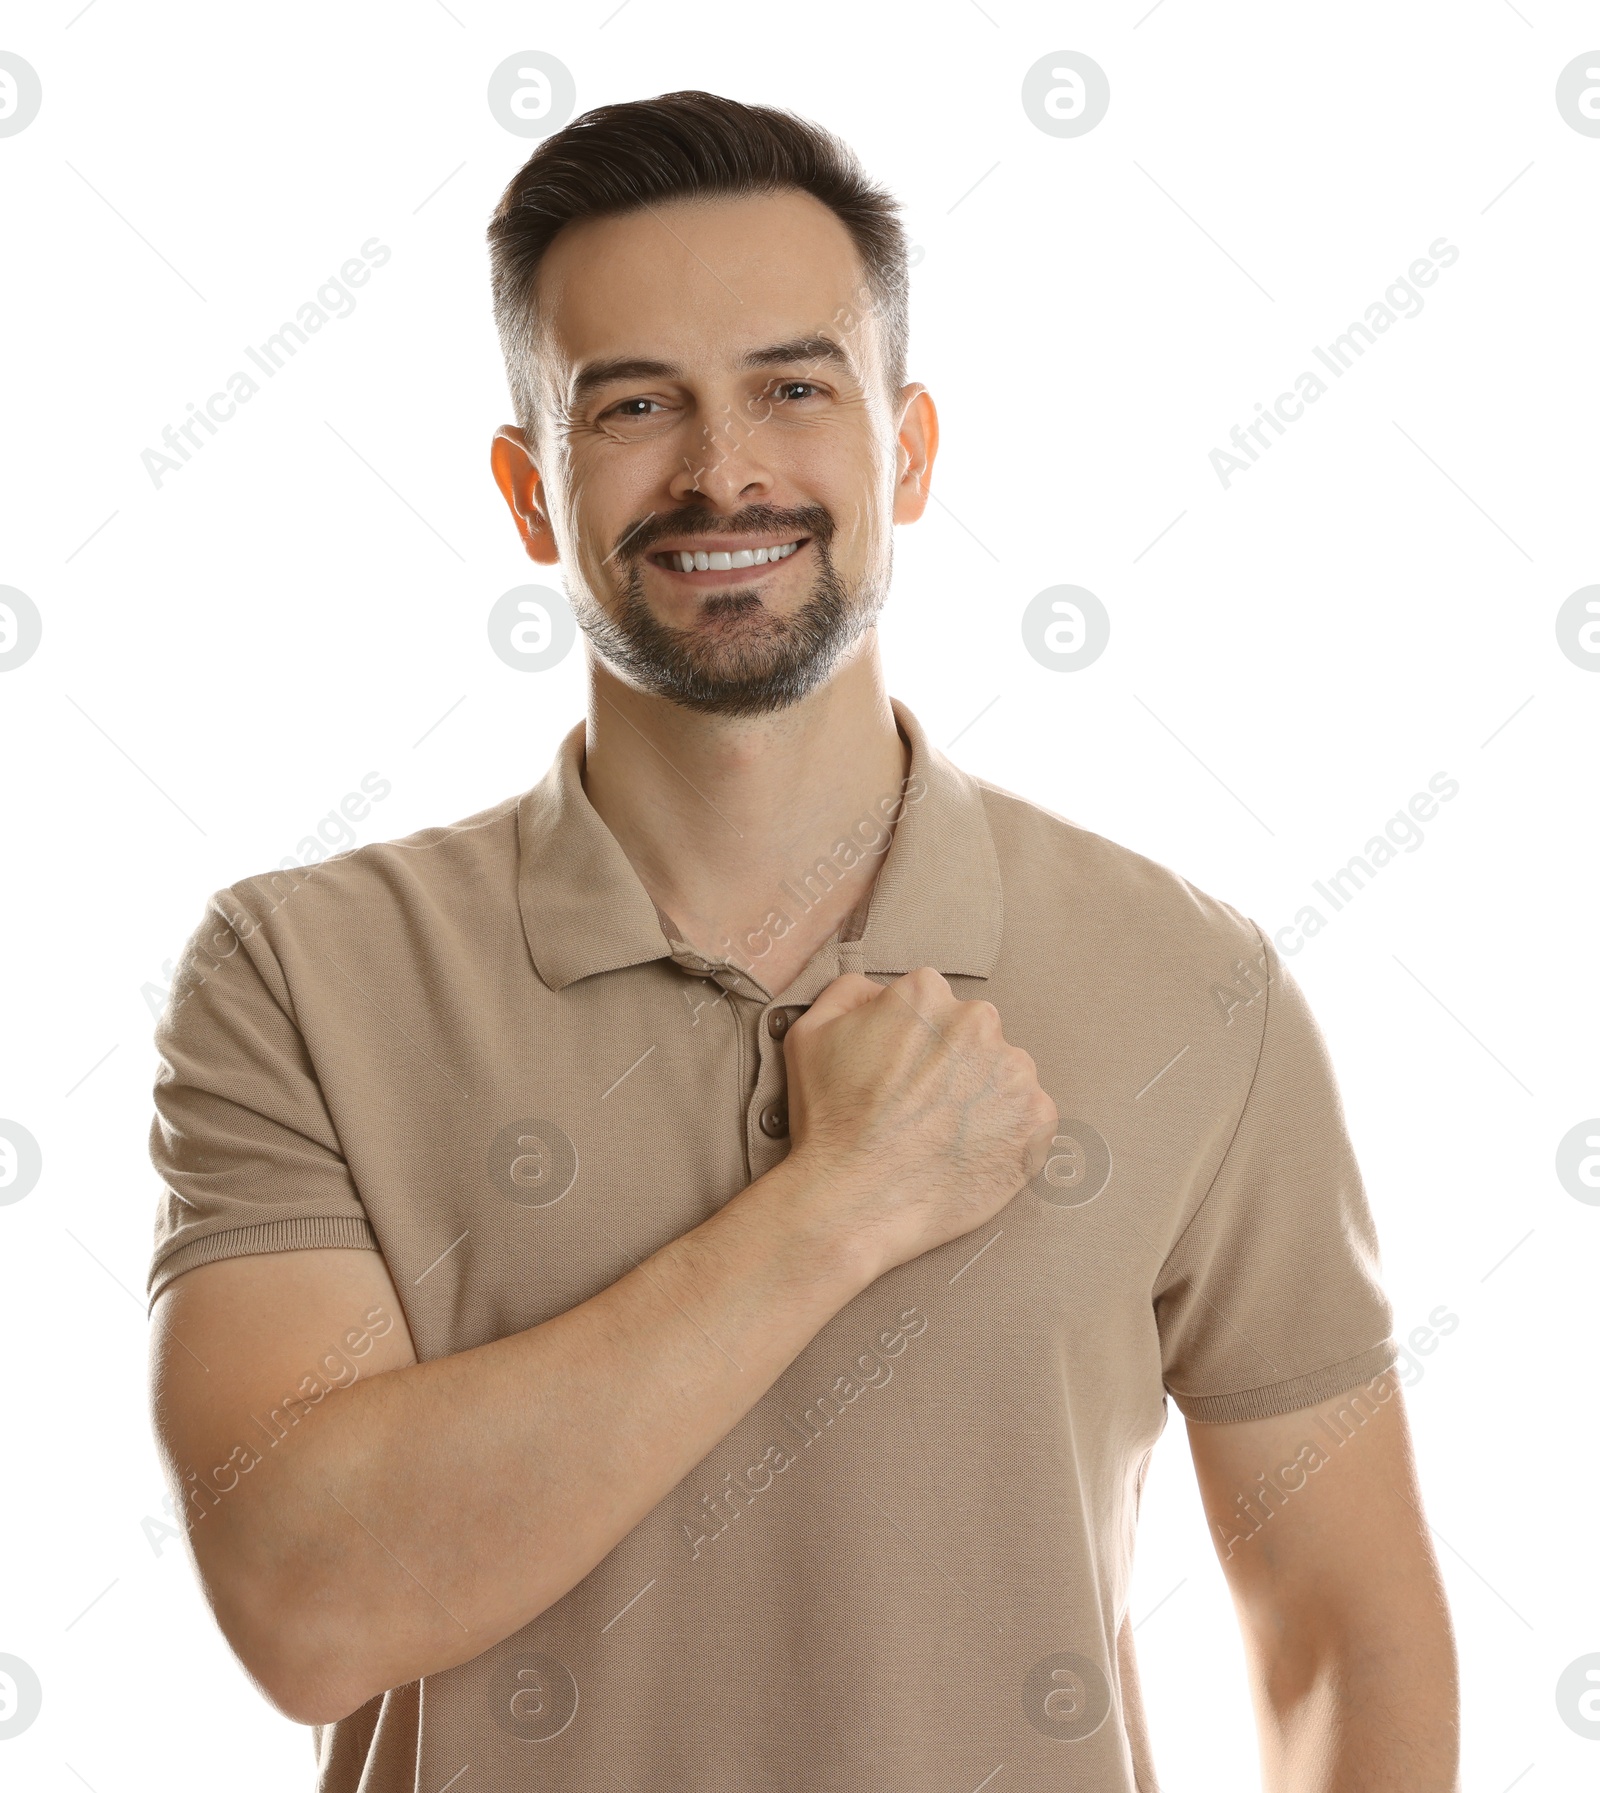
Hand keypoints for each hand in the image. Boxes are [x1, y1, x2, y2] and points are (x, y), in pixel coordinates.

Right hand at [779, 967, 1058, 1279]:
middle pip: (972, 1034)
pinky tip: (968, 1154)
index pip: (930, 1004)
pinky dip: (1006, 1134)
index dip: (911, 1041)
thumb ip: (850, 993)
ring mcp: (1014, 1072)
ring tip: (942, 1135)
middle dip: (952, 1064)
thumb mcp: (811, 1033)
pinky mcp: (1038, 1120)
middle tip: (920, 1108)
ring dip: (981, 1097)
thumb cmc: (828, 1120)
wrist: (854, 1200)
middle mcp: (978, 1022)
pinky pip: (1029, 1119)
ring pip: (1003, 1075)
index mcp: (926, 994)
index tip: (899, 1074)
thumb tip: (880, 992)